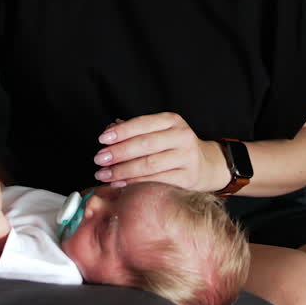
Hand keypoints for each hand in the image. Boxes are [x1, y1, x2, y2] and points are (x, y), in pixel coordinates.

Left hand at [91, 113, 228, 191]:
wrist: (206, 165)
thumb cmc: (174, 147)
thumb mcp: (159, 132)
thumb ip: (135, 131)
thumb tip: (109, 130)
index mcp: (172, 121)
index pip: (143, 123)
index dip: (121, 132)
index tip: (102, 139)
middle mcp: (182, 136)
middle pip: (144, 145)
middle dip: (118, 153)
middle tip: (99, 159)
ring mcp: (186, 157)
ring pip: (149, 165)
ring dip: (123, 170)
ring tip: (104, 174)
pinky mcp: (187, 177)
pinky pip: (156, 181)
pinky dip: (135, 183)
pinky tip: (120, 184)